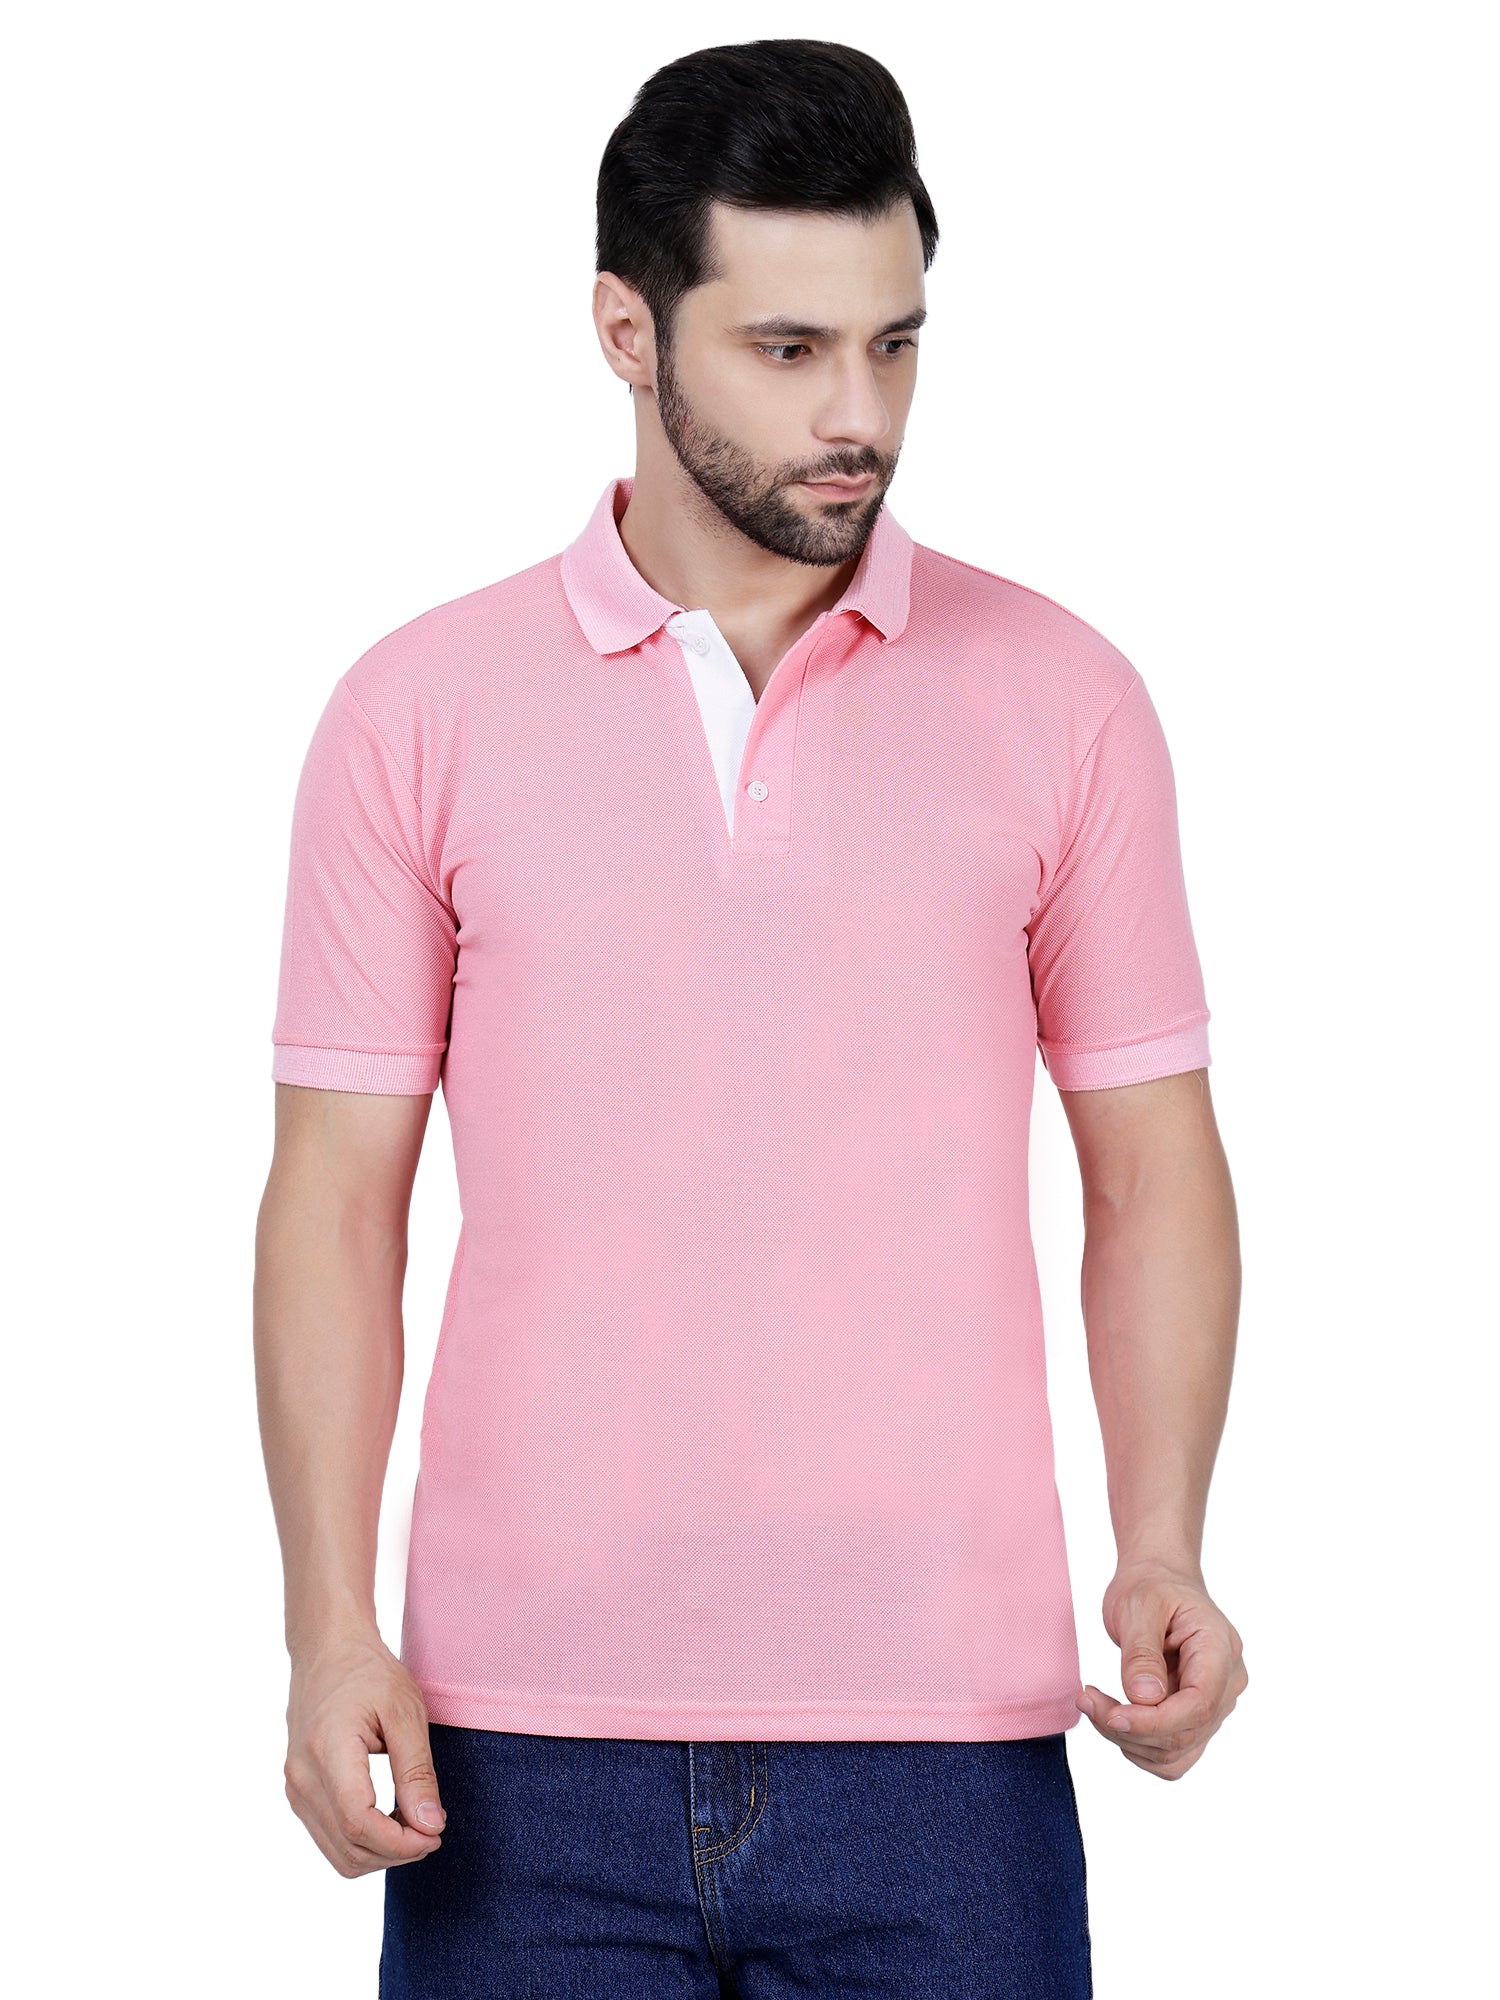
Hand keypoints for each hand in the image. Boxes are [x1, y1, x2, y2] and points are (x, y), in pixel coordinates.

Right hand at [284, 1630, 447, 1875]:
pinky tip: (391, 1820)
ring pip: (338, 1853)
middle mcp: (302, 1775)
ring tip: (415, 1825)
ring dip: (380, 1853)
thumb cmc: (369, 1673)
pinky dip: (363, 1843)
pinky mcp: (299, 1791)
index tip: (435, 1834)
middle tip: (433, 1830)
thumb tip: (430, 1825)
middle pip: (348, 1847)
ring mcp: (296, 1786)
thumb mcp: (405, 1711)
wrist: (327, 1651)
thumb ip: (417, 1771)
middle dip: (396, 1852)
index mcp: (328, 1750)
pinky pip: (329, 1838)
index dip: (399, 1842)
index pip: (358, 1822)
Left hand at [1076, 1560, 1247, 1779]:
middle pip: (1185, 1733)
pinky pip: (1173, 1753)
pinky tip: (1114, 1717)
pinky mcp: (1196, 1717)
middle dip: (1130, 1728)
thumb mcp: (1139, 1605)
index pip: (1199, 1706)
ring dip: (1129, 1740)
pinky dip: (1139, 1746)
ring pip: (1177, 1752)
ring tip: (1095, 1704)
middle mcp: (1227, 1683)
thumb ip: (1141, 1653)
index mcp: (1220, 1650)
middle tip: (1087, 1699)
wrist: (1160, 1580)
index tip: (1111, 1714)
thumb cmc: (1151, 1586)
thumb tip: (1144, 1698)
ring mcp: (1215, 1704)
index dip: (1154, 1722)